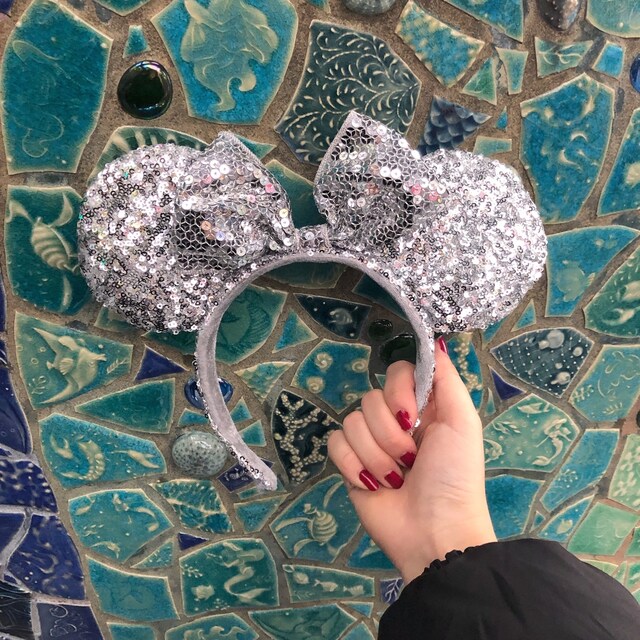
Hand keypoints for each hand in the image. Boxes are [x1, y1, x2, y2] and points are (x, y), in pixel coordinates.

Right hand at [328, 338, 496, 583]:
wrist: (434, 533)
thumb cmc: (454, 476)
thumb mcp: (462, 423)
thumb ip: (446, 379)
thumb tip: (435, 341)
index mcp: (422, 408)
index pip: (396, 372)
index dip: (399, 392)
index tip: (412, 417)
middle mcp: (394, 421)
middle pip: (370, 398)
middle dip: (390, 434)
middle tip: (411, 459)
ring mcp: (370, 444)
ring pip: (351, 422)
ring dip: (376, 455)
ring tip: (397, 478)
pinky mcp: (350, 465)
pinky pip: (336, 444)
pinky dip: (354, 466)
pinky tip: (374, 485)